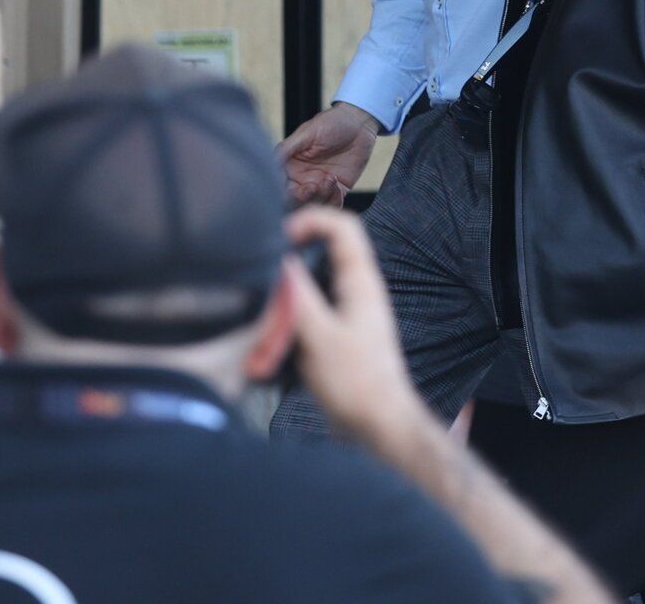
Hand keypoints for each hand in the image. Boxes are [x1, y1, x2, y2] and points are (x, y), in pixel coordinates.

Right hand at [278, 101, 380, 206]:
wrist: (359, 122)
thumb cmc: (331, 123)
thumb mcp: (306, 133)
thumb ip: (286, 149)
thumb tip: (268, 163)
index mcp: (290, 167)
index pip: (281, 187)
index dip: (284, 192)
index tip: (293, 187)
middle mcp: (303, 179)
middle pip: (296, 202)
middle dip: (303, 198)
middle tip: (312, 186)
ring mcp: (320, 185)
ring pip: (314, 205)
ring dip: (321, 197)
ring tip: (330, 178)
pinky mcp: (338, 189)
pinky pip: (333, 204)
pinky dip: (335, 200)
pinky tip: (338, 184)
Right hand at [286, 207, 420, 444]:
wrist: (380, 424)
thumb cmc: (356, 383)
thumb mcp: (319, 337)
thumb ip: (298, 298)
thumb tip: (280, 262)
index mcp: (360, 282)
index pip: (343, 227)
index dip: (312, 220)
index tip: (280, 236)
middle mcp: (359, 291)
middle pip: (326, 251)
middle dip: (294, 256)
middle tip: (264, 270)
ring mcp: (352, 312)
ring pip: (316, 283)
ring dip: (292, 291)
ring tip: (265, 306)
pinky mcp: (342, 334)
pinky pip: (314, 311)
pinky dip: (294, 316)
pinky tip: (276, 337)